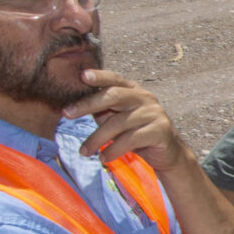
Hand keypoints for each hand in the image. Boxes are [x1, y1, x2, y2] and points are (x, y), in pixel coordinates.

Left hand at [65, 70, 184, 169]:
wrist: (167, 153)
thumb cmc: (136, 132)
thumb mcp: (116, 118)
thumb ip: (101, 109)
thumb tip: (72, 106)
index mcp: (133, 90)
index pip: (114, 79)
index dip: (99, 76)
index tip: (82, 76)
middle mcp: (145, 98)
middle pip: (114, 96)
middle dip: (88, 104)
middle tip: (67, 114)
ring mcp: (154, 113)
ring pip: (119, 122)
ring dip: (97, 138)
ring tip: (84, 151)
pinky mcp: (160, 131)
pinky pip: (131, 140)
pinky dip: (114, 150)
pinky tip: (103, 157)